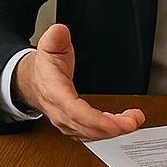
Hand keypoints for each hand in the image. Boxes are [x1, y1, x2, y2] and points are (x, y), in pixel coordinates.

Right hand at [12, 23, 144, 139]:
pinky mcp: (73, 127)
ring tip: (133, 121)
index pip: (75, 112)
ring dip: (113, 131)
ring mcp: (66, 122)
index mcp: (55, 93)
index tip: (118, 123)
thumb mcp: (48, 46)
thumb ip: (54, 38)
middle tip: (134, 121)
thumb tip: (60, 31)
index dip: (97, 120)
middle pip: (87, 127)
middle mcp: (60, 112)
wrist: (32, 82)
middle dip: (113, 128)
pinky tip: (122, 126)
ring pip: (91, 134)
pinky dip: (108, 132)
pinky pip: (91, 134)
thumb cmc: (44, 67)